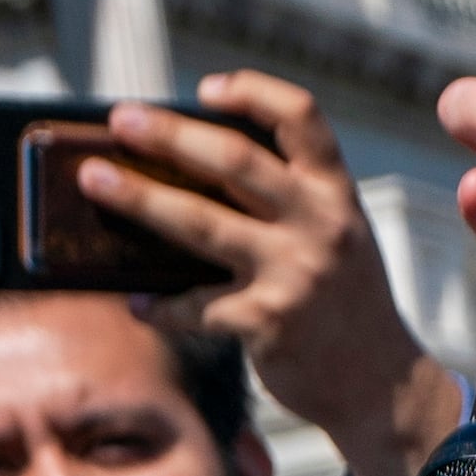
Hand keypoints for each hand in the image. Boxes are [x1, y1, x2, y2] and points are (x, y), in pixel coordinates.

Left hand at [80, 71, 454, 475]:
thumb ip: (288, 204)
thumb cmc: (343, 302)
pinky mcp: (267, 322)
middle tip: (122, 120)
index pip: (300, 117)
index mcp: (337, 193)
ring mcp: (294, 273)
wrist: (381, 386)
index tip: (205, 89)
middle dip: (170, 135)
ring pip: (199, 223)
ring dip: (138, 199)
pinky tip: (138, 304)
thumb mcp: (338, 237)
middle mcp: (320, 225)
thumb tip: (184, 175)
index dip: (251, 93)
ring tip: (94, 181)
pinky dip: (160, 305)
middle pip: (233, 160)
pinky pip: (195, 305)